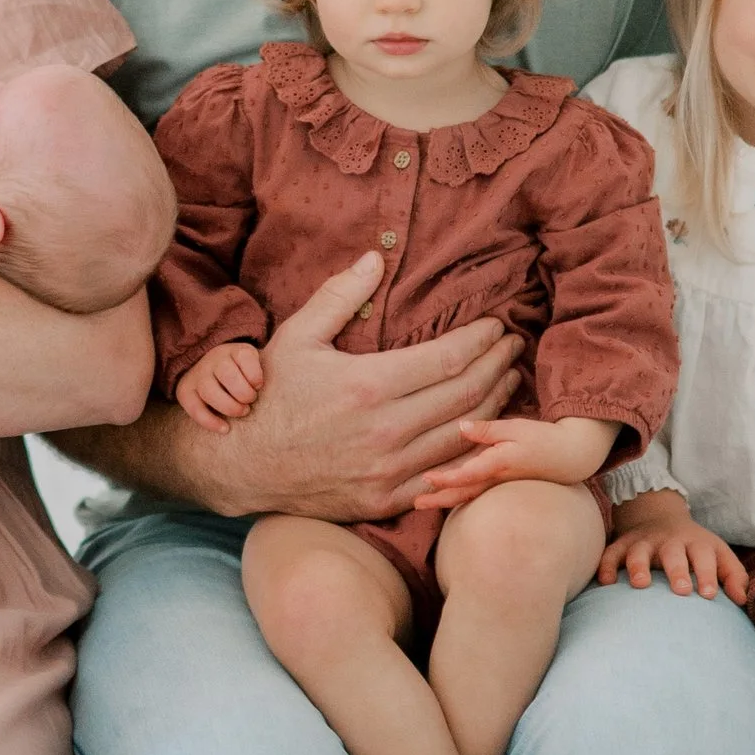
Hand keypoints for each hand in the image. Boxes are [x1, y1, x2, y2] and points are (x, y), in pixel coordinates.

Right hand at [174, 253, 520, 523]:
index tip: (496, 324)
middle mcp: (385, 431)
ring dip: (496, 405)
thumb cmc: (268, 396)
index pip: (449, 358)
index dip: (481, 340)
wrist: (241, 466)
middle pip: (467, 395)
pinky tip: (485, 432)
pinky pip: (446, 477)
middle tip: (513, 346)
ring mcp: (388, 471)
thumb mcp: (296, 337)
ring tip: (508, 380)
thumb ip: (340, 295)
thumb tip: (377, 255)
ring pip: (464, 436)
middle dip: (498, 365)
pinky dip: (472, 452)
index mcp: (367, 385)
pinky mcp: (386, 499)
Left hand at [409, 412, 615, 512]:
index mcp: (499, 464)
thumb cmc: (544, 438)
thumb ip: (488, 430)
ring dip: (446, 501)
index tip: (426, 479)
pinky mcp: (504, 486)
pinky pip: (478, 494)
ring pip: (469, 496)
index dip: (447, 478)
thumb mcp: (517, 427)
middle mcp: (498, 480)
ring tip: (424, 505)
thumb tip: (461, 428)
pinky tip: (447, 497)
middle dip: (439, 500)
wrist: (572, 456)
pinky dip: (461, 497)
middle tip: (415, 505)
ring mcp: (502, 486)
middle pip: (464, 493)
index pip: (468, 474)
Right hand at [595, 496, 747, 602]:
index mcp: (696, 544)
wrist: (661, 518)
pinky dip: (606, 566)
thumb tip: (741, 599)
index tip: (709, 594)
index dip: (707, 574)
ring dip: (638, 566)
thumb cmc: (695, 548)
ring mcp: (644, 542)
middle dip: (677, 570)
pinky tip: (605, 583)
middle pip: (673, 553)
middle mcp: (670, 541)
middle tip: (681, 590)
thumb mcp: (718, 555)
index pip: (704, 557)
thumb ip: (733, 576)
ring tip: (640, 584)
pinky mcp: (623, 545)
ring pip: (639, 552)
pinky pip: (610, 554)